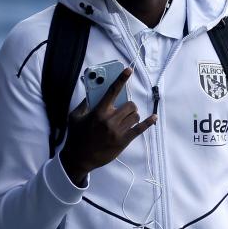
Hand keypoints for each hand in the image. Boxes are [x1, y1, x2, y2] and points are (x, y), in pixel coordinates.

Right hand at [59, 67, 156, 185]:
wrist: (79, 158)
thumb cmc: (76, 137)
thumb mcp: (74, 117)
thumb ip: (84, 103)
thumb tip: (91, 92)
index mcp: (98, 112)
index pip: (112, 91)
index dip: (121, 79)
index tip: (129, 70)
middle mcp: (109, 120)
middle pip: (129, 105)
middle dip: (128, 106)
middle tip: (123, 109)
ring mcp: (117, 131)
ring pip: (134, 115)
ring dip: (132, 115)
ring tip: (127, 118)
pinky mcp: (123, 141)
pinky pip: (139, 129)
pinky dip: (148, 122)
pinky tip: (153, 118)